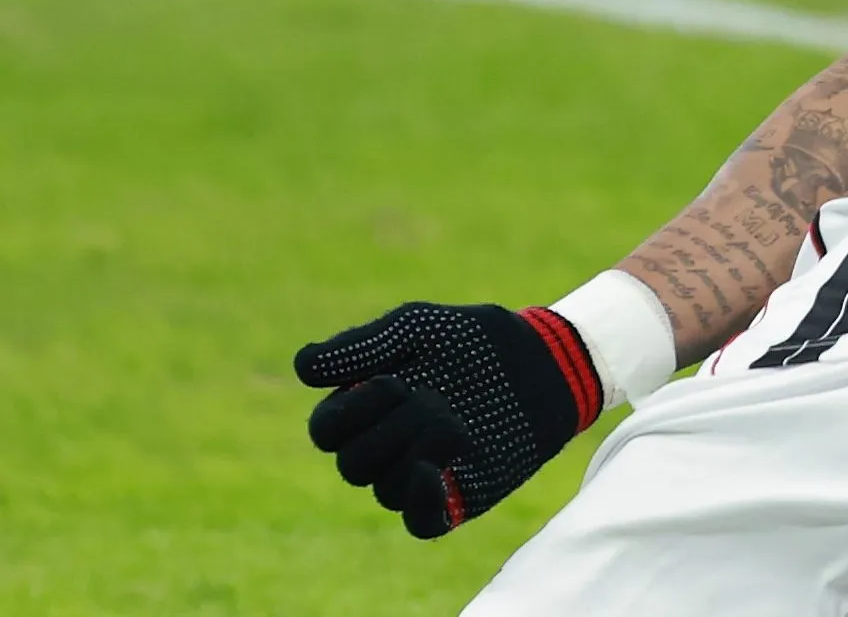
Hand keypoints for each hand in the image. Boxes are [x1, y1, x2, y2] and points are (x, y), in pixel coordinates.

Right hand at [294, 301, 603, 538]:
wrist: (544, 359)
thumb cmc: (475, 338)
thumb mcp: (417, 326)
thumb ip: (361, 345)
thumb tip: (300, 366)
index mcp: (368, 407)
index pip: (326, 431)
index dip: (347, 413)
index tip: (391, 381)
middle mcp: (389, 446)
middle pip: (352, 464)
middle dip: (387, 430)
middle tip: (429, 398)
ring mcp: (423, 474)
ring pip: (385, 489)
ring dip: (413, 453)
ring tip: (452, 423)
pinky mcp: (459, 497)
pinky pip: (421, 523)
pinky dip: (418, 505)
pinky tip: (431, 473)